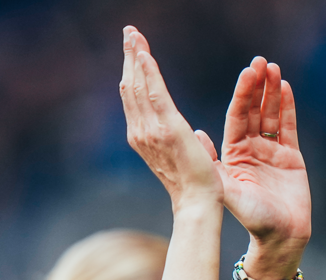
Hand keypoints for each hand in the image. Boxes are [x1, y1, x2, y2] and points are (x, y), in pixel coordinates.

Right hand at [120, 27, 222, 212]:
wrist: (196, 202)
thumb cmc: (194, 185)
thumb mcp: (187, 158)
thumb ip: (187, 142)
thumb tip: (196, 134)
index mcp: (143, 137)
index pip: (134, 97)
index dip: (132, 71)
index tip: (134, 50)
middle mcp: (140, 132)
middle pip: (130, 86)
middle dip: (129, 57)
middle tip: (129, 31)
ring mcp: (150, 130)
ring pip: (138, 86)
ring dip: (134, 57)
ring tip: (132, 34)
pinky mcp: (168, 128)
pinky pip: (154, 93)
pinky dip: (147, 72)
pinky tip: (143, 54)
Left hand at [218, 58, 311, 279]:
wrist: (281, 236)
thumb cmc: (251, 217)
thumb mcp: (227, 188)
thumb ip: (213, 162)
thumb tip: (195, 133)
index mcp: (233, 154)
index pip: (237, 117)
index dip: (242, 94)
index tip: (247, 74)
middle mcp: (250, 149)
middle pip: (254, 111)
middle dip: (257, 87)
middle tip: (260, 62)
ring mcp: (271, 152)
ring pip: (271, 115)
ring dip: (272, 92)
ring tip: (273, 68)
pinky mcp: (291, 157)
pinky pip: (288, 127)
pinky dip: (288, 107)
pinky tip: (286, 87)